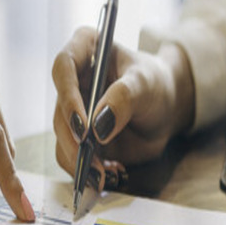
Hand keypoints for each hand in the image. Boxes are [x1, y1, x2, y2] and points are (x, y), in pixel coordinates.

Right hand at [51, 27, 194, 188]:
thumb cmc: (156, 84)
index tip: (84, 126)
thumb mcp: (146, 84)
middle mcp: (72, 80)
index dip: (68, 97)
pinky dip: (87, 171)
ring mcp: (72, 110)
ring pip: (62, 139)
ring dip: (80, 162)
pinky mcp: (78, 136)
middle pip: (59, 112)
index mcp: (85, 49)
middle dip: (75, 142)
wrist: (165, 107)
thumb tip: (97, 127)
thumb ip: (123, 99)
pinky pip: (72, 158)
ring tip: (106, 175)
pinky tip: (110, 174)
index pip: (63, 67)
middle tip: (93, 162)